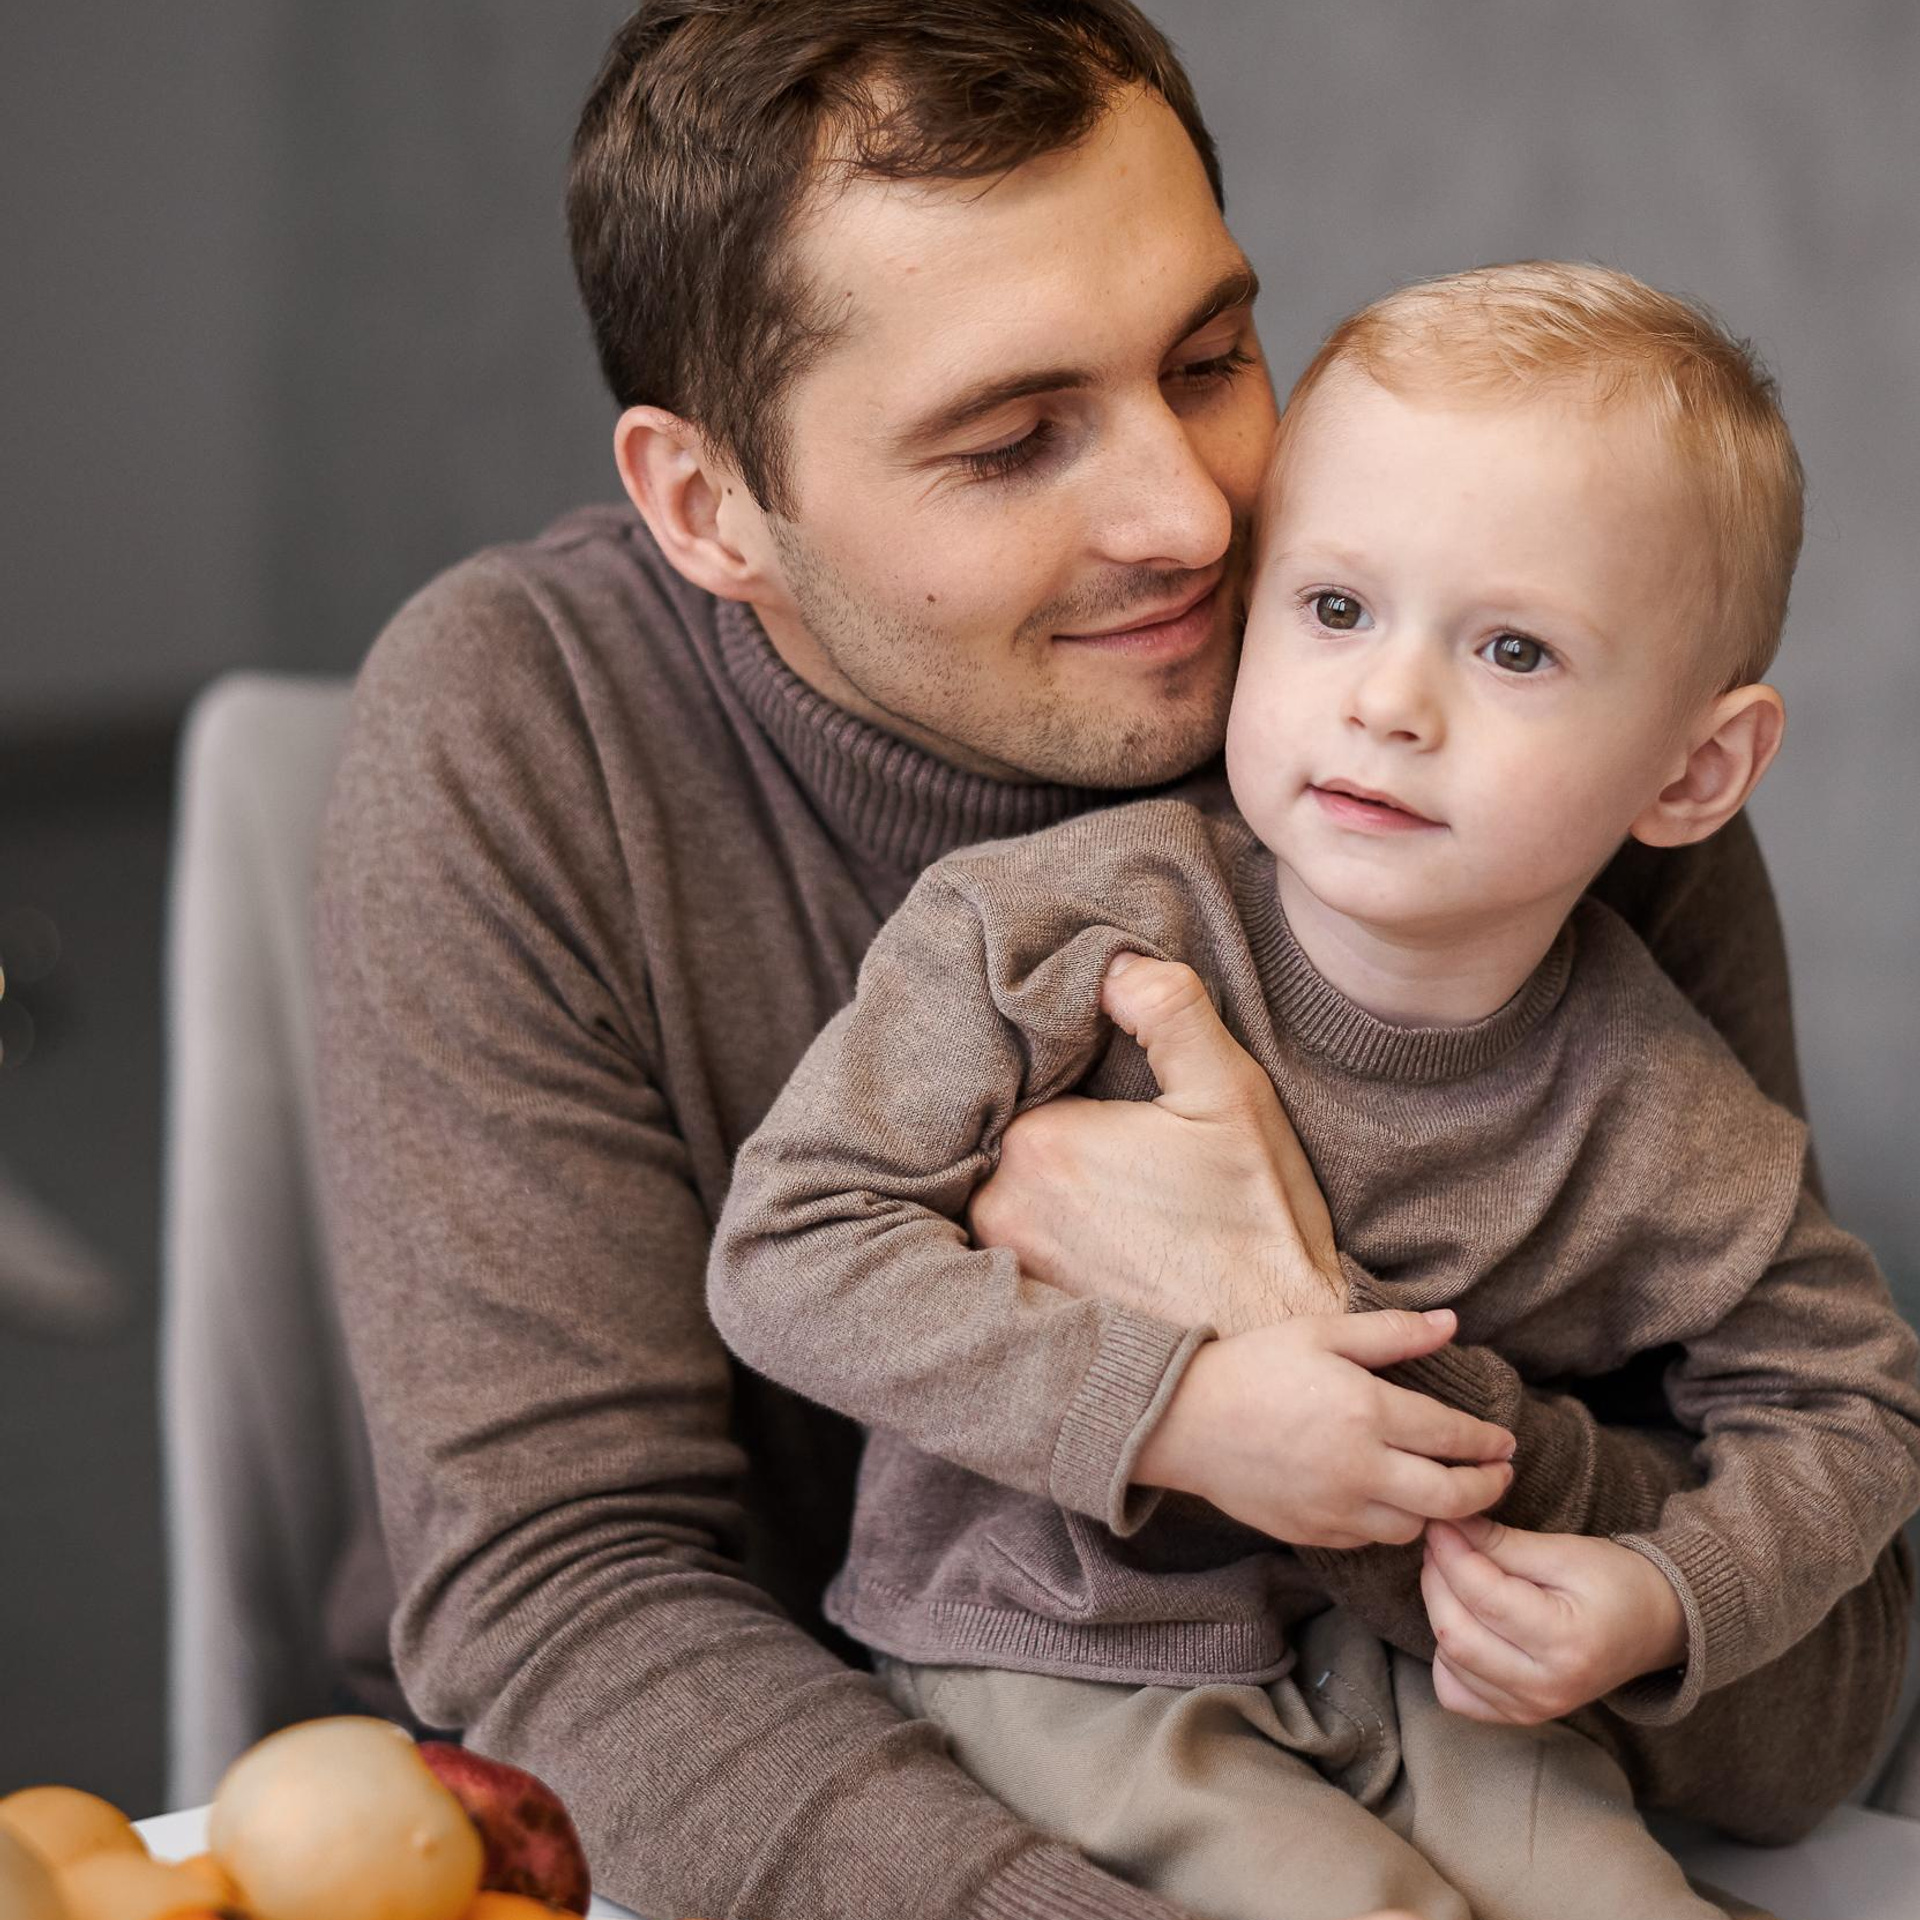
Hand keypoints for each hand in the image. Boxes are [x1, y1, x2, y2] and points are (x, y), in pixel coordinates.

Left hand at [968, 954, 1341, 1331]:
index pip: (1025, 1076)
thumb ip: (1170, 1009)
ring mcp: (1003, 1266)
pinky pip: (1009, 1249)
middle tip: (1121, 1154)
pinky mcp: (1019, 1313)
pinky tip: (1100, 1243)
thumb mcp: (1232, 1095)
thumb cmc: (1260, 1224)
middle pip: (1010, 1136)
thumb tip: (1112, 963)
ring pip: (1007, 1191)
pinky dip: (1040, 1237)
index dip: (1070, 1075)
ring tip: (1114, 1199)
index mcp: (1040, 1143)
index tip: (1113, 1097)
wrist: (1272, 1358)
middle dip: (1053, 1131)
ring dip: (1043, 1187)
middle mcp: (999, 1207)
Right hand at [1134, 1310, 1516, 1547]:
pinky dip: (1393, 1525)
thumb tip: (1451, 1324)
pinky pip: (1371, 1540)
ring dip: (1440, 1512)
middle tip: (1500, 1476)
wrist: (1183, 1421)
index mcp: (1367, 1413)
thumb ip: (1392, 1333)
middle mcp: (1360, 1470)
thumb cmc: (1252, 1367)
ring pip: (1414, 1528)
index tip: (1505, 1442)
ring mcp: (1336, 1509)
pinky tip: (1391, 1503)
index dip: (1487, 1442)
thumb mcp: (1321, 1333)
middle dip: (1486, 1488)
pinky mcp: (1313, 1533)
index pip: (1452, 1437)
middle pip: (1450, 1498)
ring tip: (1447, 1492)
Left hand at [1420, 1515, 1687, 1723]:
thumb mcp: (1565, 1552)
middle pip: (1456, 1633)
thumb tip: (1446, 1525)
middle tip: (1441, 1543)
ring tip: (1453, 1574)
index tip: (1440, 1522)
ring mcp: (1532, 1708)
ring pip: (1449, 1660)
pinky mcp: (1519, 1715)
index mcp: (1566, 1643)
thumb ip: (1502, 1544)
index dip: (1450, 1553)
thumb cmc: (1615, 1582)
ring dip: (1438, 1610)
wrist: (1653, 1627)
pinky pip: (1455, 1693)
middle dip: (1436, 1579)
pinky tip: (1466, 1623)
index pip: (1482, 1597)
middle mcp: (1547, 1687)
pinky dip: (1447, 1656)